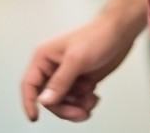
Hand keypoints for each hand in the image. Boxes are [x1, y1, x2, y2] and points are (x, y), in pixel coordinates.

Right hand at [19, 14, 137, 121]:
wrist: (120, 32)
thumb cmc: (97, 36)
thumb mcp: (76, 60)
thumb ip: (59, 82)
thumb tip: (44, 100)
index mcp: (44, 57)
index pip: (29, 84)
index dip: (29, 102)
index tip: (35, 118)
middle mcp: (53, 67)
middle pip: (48, 99)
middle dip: (64, 108)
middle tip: (79, 112)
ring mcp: (67, 75)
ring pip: (63, 102)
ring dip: (77, 106)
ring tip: (90, 99)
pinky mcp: (80, 80)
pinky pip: (76, 101)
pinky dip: (85, 103)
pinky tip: (94, 96)